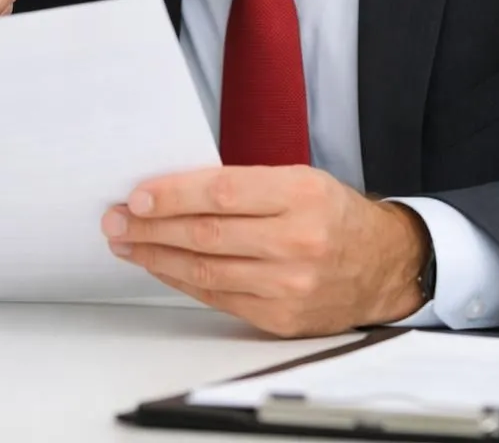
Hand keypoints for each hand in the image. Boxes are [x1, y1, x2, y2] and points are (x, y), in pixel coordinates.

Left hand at [102, 166, 429, 337]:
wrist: (382, 265)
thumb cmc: (332, 215)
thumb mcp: (300, 180)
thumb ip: (243, 184)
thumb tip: (171, 190)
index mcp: (302, 195)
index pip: (223, 191)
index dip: (173, 195)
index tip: (138, 195)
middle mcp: (298, 241)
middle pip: (207, 234)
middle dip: (151, 227)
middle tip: (116, 219)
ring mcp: (290, 285)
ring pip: (205, 270)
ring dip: (156, 256)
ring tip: (127, 243)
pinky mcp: (281, 318)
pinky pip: (217, 298)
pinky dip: (181, 281)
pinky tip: (160, 266)